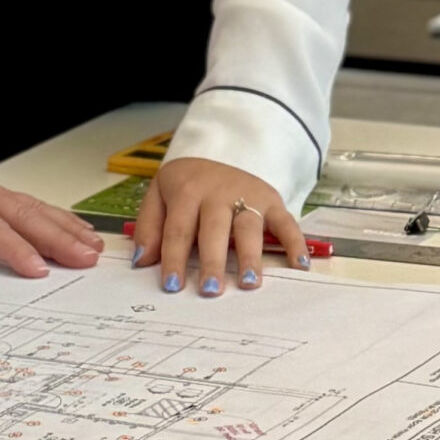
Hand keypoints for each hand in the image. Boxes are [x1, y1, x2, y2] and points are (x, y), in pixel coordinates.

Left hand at [0, 136, 103, 286]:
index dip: (12, 248)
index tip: (36, 268)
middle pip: (23, 215)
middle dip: (57, 238)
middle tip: (86, 258)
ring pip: (34, 209)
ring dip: (65, 228)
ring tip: (93, 249)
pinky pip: (31, 206)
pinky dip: (58, 219)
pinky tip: (79, 231)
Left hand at [134, 156, 309, 296]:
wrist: (221, 150)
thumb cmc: (187, 184)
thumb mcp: (159, 193)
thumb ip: (149, 226)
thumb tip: (141, 261)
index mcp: (187, 191)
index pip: (178, 229)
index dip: (174, 258)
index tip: (172, 286)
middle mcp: (219, 193)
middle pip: (214, 229)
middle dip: (212, 260)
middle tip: (210, 289)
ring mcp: (248, 196)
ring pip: (249, 227)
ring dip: (250, 256)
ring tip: (248, 283)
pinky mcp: (272, 200)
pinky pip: (286, 222)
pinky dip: (295, 242)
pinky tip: (298, 265)